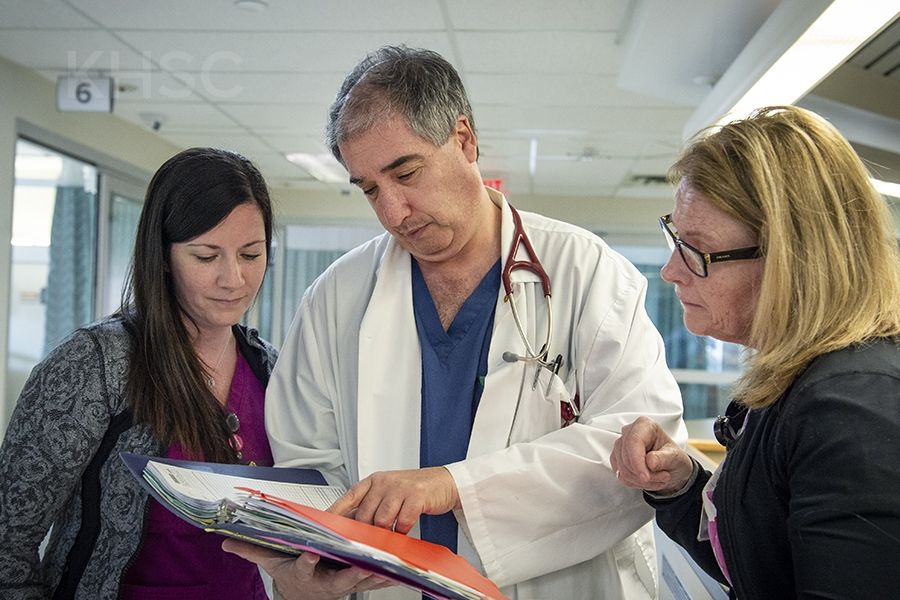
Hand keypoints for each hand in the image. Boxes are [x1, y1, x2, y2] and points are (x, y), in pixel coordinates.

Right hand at [222, 539, 391, 599]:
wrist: (304, 594)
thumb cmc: (292, 573)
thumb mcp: (272, 562)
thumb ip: (252, 551)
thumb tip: (227, 542)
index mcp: (305, 572)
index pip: (304, 566)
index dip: (308, 561)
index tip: (311, 553)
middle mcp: (325, 581)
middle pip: (340, 576)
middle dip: (352, 570)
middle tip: (363, 561)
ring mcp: (343, 585)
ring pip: (361, 579)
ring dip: (375, 571)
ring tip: (388, 561)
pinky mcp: (356, 585)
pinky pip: (374, 581)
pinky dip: (386, 575)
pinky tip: (400, 568)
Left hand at [329, 467, 459, 533]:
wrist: (443, 482)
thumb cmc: (414, 490)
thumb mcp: (388, 491)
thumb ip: (372, 504)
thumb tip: (352, 525)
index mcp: (373, 481)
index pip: (349, 497)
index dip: (336, 512)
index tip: (325, 524)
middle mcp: (384, 482)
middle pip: (365, 513)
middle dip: (365, 531)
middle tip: (368, 541)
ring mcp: (400, 488)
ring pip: (382, 520)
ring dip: (385, 532)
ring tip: (389, 536)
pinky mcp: (416, 496)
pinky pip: (402, 521)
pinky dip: (402, 530)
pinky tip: (404, 530)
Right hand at [611, 416, 693, 494]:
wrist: (671, 467)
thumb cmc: (673, 457)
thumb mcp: (676, 457)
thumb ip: (664, 458)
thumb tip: (650, 461)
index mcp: (644, 425)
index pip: (633, 441)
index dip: (637, 461)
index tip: (645, 477)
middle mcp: (629, 432)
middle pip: (627, 458)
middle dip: (645, 474)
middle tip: (664, 476)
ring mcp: (621, 446)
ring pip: (623, 470)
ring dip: (642, 481)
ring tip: (659, 478)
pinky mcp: (617, 459)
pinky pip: (622, 476)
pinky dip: (637, 483)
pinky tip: (649, 479)